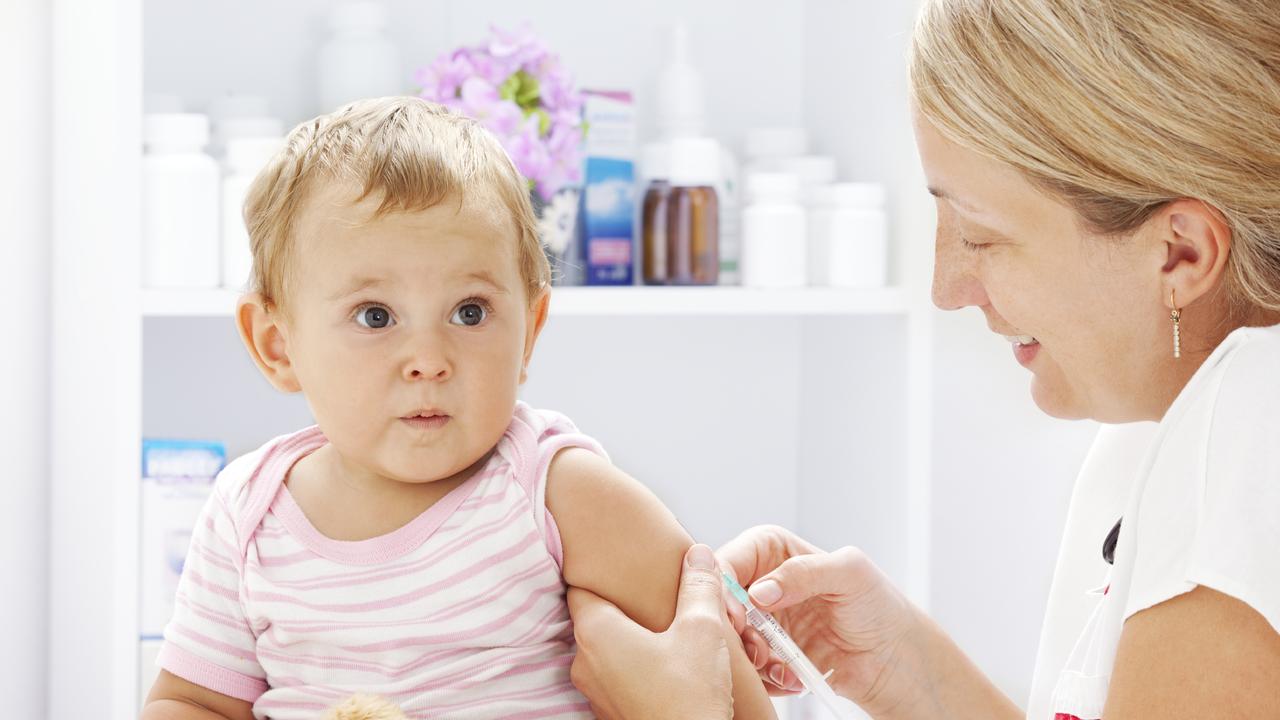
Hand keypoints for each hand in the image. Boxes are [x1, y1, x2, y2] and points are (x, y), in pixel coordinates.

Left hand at [568, 544, 732, 719]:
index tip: (624, 567)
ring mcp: (593, 692)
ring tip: (666, 633)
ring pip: (605, 651)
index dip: (604, 573)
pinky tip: (664, 667)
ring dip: (630, 640)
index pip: (583, 587)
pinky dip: (634, 668)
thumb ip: (698, 587)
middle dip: (624, 607)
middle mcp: (583, 661)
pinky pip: (615, 678)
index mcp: (595, 632)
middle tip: (655, 597)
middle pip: (594, 618)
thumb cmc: (689, 696)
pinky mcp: (609, 713)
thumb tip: (699, 555)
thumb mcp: (702, 630)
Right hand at [716, 526, 918, 714]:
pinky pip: (747, 668)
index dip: (723, 586)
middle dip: (734, 628)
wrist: (894, 658)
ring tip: (782, 666)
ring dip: (751, 657)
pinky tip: (793, 677)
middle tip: (757, 647)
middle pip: (719, 602)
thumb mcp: (849, 573)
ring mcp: (762, 621)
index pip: (729, 559)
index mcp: (772, 550)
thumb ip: (803, 573)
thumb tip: (760, 592)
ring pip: (729, 638)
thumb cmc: (878, 604)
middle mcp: (760, 583)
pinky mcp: (767, 654)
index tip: (737, 614)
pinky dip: (765, 677)